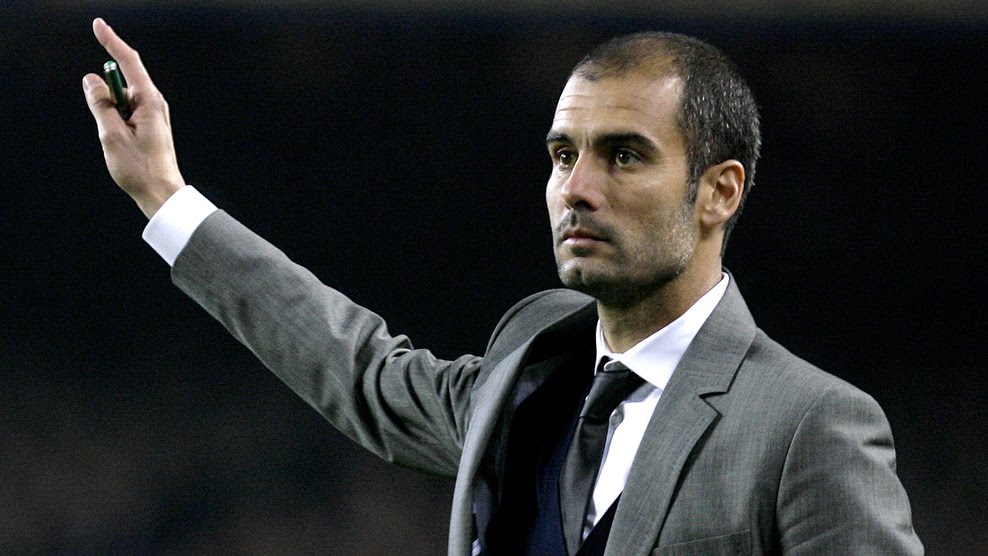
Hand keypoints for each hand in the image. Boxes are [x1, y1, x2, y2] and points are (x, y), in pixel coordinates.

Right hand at [83, 18, 184, 218]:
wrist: (161, 194)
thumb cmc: (140, 168)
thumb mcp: (111, 135)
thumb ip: (100, 104)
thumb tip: (91, 80)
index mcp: (150, 102)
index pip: (128, 62)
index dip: (112, 42)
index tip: (98, 26)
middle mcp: (155, 104)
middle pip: (122, 84)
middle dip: (107, 99)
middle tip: (112, 130)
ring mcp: (153, 114)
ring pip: (120, 102)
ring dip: (111, 117)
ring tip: (121, 146)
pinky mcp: (149, 125)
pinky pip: (124, 114)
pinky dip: (116, 124)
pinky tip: (123, 147)